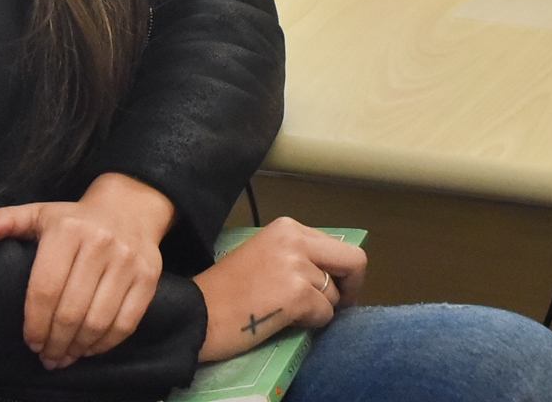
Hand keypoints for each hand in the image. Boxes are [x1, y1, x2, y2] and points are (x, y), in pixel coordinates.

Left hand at [0, 173, 175, 369]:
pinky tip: (90, 348)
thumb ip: (7, 221)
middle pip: (71, 311)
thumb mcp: (42, 214)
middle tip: (46, 356)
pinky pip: (127, 322)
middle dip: (54, 342)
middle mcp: (100, 244)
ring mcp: (128, 261)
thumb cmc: (77, 218)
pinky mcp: (149, 276)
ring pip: (98, 321)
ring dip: (78, 348)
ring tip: (65, 356)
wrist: (131, 206)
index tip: (30, 342)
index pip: (45, 289)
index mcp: (68, 230)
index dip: (35, 323)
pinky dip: (105, 343)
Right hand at [192, 216, 368, 362]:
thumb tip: (333, 274)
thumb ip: (299, 256)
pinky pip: (325, 314)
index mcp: (287, 228)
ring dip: (320, 309)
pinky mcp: (297, 294)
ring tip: (288, 312)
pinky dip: (311, 323)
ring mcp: (297, 265)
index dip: (343, 272)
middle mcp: (295, 239)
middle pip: (354, 261)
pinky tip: (283, 320)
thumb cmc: (227, 291)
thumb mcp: (266, 256)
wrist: (198, 312)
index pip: (339, 245)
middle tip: (335, 306)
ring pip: (336, 295)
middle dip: (351, 288)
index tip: (335, 290)